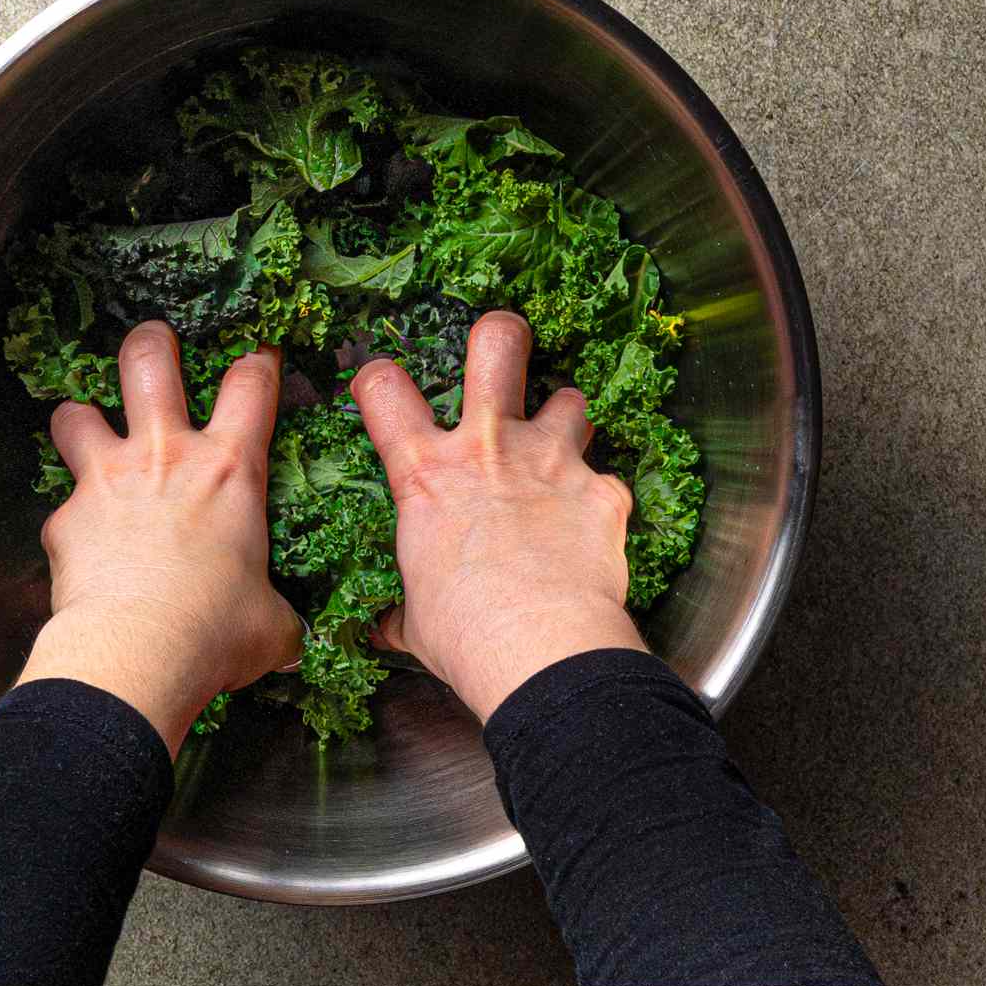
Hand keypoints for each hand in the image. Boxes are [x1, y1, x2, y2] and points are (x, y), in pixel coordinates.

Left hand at [18, 321, 304, 756]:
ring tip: (88, 433)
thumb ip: (277, 615)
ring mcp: (107, 480)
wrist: (137, 654)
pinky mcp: (65, 520)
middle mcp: (165, 457)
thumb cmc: (214, 633)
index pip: (252, 385)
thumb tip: (289, 637)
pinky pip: (61, 506)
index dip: (259, 363)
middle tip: (154, 345)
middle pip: (149, 361)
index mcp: (229, 470)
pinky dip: (70, 520)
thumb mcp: (270, 624)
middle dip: (152, 343)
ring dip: (82, 419)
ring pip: (77, 413)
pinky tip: (80, 544)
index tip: (259, 360)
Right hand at [349, 309, 644, 722]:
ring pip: (569, 398)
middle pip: (497, 344)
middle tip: (503, 350)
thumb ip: (402, 612)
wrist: (541, 650)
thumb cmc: (466, 636)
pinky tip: (592, 527)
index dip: (378, 380)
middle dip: (500, 335)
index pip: (383, 391)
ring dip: (565, 418)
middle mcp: (489, 448)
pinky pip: (606, 480)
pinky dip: (599, 498)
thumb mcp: (417, 621)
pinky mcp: (603, 491)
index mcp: (427, 475)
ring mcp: (552, 462)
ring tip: (561, 449)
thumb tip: (384, 630)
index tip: (384, 391)